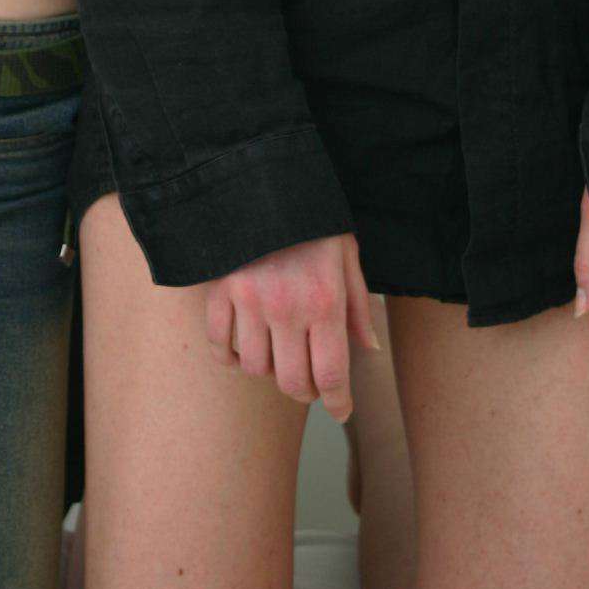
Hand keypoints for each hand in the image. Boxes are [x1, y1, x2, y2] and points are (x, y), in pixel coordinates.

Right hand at [203, 233, 378, 423]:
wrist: (266, 178)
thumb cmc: (314, 220)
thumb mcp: (347, 255)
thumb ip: (358, 305)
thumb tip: (369, 349)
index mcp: (324, 301)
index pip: (331, 374)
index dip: (338, 402)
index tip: (340, 410)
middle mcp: (286, 308)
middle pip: (292, 382)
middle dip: (306, 391)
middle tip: (310, 382)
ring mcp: (249, 302)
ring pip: (255, 368)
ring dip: (269, 370)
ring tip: (279, 354)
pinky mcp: (221, 291)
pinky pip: (219, 345)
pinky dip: (229, 356)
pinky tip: (243, 348)